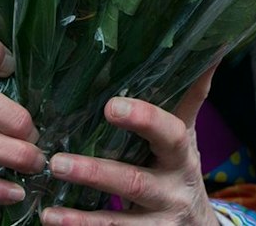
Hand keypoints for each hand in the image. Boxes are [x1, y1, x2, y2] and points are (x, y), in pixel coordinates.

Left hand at [41, 66, 218, 225]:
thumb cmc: (179, 169)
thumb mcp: (186, 135)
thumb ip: (189, 95)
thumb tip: (207, 48)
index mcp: (181, 155)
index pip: (168, 134)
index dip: (144, 119)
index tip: (111, 107)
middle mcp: (173, 191)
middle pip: (135, 182)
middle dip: (97, 173)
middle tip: (58, 161)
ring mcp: (160, 223)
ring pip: (120, 222)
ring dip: (82, 218)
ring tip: (48, 210)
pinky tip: (52, 221)